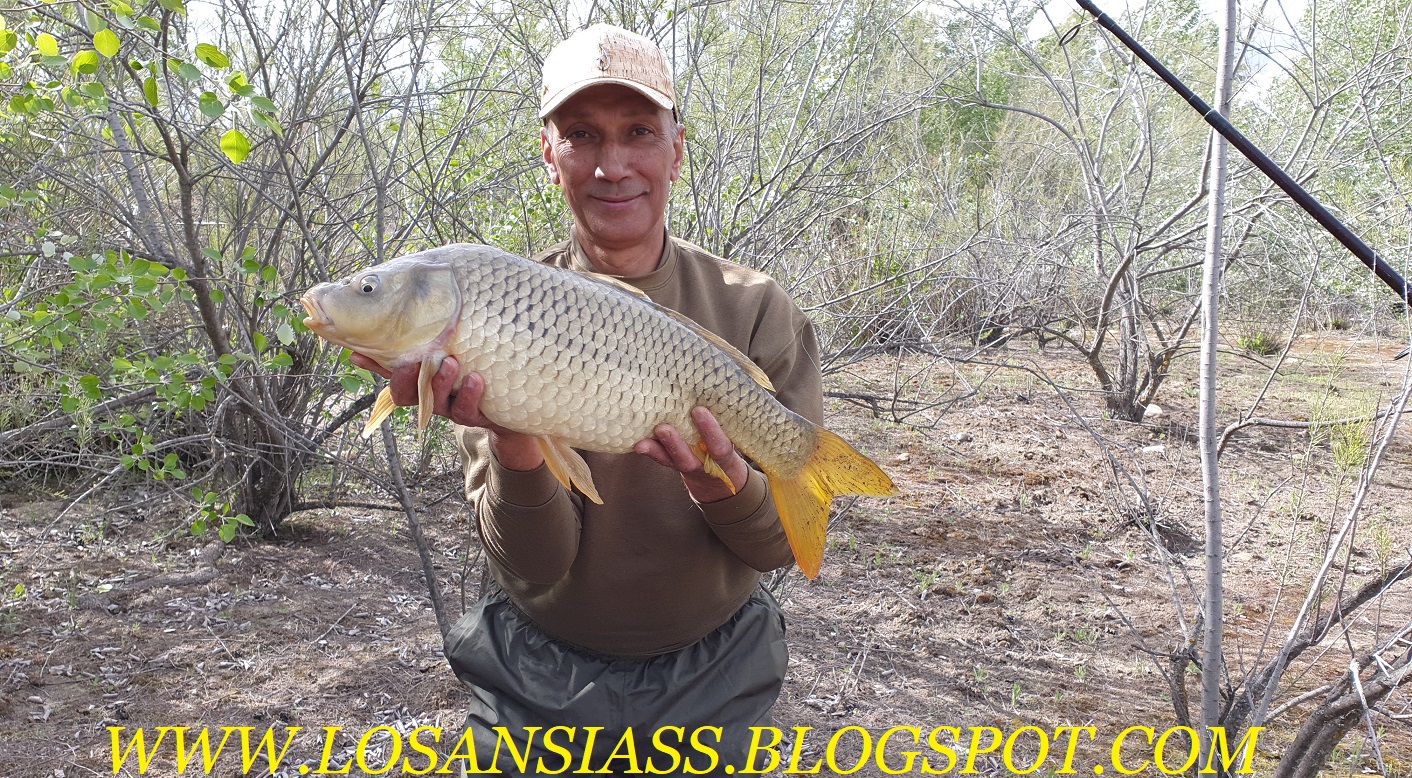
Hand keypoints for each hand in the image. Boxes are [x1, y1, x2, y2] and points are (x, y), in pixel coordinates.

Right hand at [347, 353, 541, 469]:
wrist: (512, 403)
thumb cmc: (477, 366)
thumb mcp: (456, 349)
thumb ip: (435, 336)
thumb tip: (413, 306)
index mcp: (421, 380)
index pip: (390, 373)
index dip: (373, 365)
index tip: (358, 353)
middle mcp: (431, 396)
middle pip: (405, 395)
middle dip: (404, 379)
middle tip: (411, 360)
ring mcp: (451, 408)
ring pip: (435, 402)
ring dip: (440, 382)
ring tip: (452, 362)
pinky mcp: (474, 416)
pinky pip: (466, 410)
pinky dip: (470, 394)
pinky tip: (476, 378)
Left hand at [634, 407, 749, 503]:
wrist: (716, 474)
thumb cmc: (724, 441)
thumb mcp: (733, 433)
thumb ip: (727, 416)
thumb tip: (723, 379)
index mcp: (723, 455)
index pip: (719, 446)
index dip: (710, 430)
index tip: (699, 411)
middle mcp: (703, 463)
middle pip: (688, 458)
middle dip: (676, 444)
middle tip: (663, 428)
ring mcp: (685, 464)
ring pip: (670, 460)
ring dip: (656, 449)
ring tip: (642, 440)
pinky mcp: (671, 462)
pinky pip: (659, 459)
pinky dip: (648, 450)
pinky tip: (636, 442)